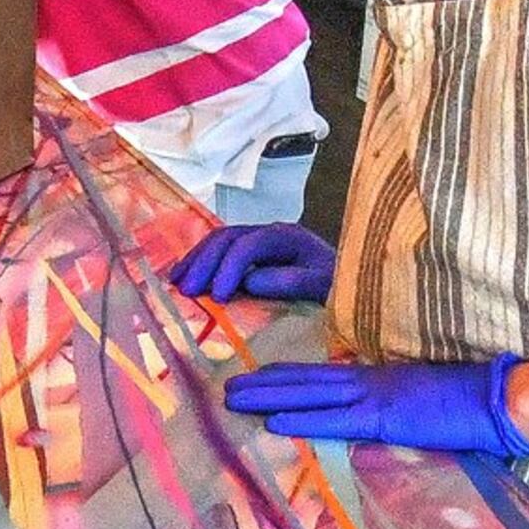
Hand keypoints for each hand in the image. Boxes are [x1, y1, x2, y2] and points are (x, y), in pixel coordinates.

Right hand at [169, 222, 336, 303]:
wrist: (351, 282)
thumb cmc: (339, 286)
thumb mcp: (324, 286)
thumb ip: (292, 282)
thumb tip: (249, 282)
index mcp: (287, 237)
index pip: (249, 245)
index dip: (229, 268)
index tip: (218, 297)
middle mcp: (269, 232)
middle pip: (227, 238)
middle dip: (204, 263)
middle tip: (187, 291)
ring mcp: (258, 239)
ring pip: (218, 241)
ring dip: (196, 262)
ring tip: (177, 284)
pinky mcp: (251, 253)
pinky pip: (219, 251)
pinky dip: (199, 263)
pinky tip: (182, 276)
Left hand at [225, 354, 528, 459]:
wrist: (504, 398)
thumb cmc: (476, 403)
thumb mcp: (426, 401)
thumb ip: (398, 405)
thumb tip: (377, 414)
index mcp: (382, 378)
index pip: (326, 377)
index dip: (290, 378)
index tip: (259, 379)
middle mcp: (372, 381)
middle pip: (308, 380)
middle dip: (266, 383)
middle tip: (227, 387)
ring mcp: (377, 397)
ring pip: (311, 394)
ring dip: (270, 396)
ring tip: (234, 398)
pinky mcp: (386, 416)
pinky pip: (335, 419)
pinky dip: (303, 418)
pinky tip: (274, 421)